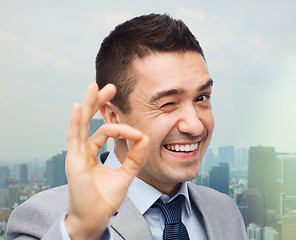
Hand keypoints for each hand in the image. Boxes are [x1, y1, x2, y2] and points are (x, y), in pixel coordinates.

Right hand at [64, 83, 148, 238]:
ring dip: (89, 105)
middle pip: (89, 120)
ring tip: (95, 87)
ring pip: (81, 123)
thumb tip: (145, 137)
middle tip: (110, 87)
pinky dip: (77, 121)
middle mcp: (83, 150)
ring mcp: (76, 154)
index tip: (139, 135)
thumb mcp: (127, 173)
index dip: (123, 130)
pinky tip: (80, 106)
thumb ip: (135, 157)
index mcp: (92, 153)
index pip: (106, 132)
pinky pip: (75, 137)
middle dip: (99, 103)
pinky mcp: (74, 160)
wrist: (97, 217)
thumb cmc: (106, 198)